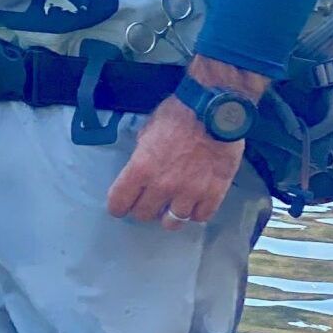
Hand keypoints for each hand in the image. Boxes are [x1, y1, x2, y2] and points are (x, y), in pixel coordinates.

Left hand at [106, 96, 244, 226]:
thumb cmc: (178, 114)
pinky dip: (195, 213)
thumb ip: (142, 155)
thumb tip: (141, 167)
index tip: (121, 205)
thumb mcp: (147, 131)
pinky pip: (201, 217)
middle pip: (143, 215)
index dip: (118, 206)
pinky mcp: (214, 193)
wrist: (215, 110)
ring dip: (169, 216)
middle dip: (143, 209)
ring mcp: (189, 192)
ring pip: (172, 222)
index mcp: (140, 168)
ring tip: (172, 206)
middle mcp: (162, 185)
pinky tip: (194, 204)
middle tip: (149, 202)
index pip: (118, 203)